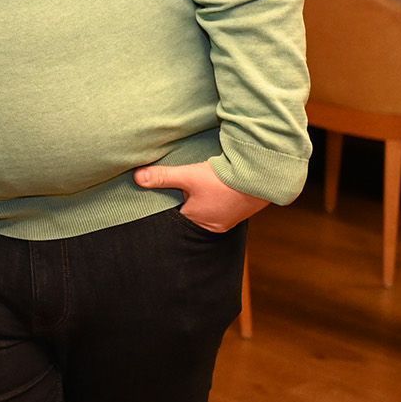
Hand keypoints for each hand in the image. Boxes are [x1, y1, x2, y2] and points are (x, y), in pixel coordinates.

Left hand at [134, 160, 268, 232]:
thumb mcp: (189, 176)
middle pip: (189, 214)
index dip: (166, 205)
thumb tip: (137, 178)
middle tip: (175, 190)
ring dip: (199, 199)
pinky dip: (214, 198)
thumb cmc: (225, 180)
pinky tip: (214, 188)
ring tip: (194, 187)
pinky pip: (220, 206)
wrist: (264, 176)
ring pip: (205, 210)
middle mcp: (213, 225)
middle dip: (182, 202)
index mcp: (197, 222)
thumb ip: (163, 177)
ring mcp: (228, 219)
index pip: (173, 217)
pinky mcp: (239, 209)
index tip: (159, 196)